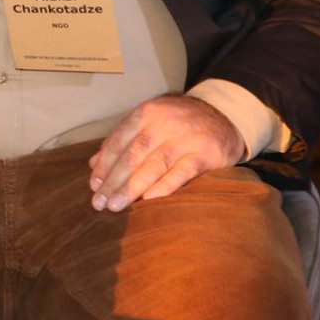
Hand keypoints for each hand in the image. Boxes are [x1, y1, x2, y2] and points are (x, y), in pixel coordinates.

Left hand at [88, 95, 244, 211]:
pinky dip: (162, 188)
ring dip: (131, 188)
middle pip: (132, 156)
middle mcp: (164, 124)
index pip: (118, 141)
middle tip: (99, 202)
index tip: (94, 185)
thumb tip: (93, 165)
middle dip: (113, 181)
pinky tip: (147, 201)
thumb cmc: (179, 124)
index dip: (104, 165)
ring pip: (153, 166)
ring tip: (115, 205)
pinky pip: (180, 173)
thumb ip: (123, 141)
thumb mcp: (151, 122)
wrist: (226, 116)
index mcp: (147, 114)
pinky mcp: (204, 154)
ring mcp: (185, 139)